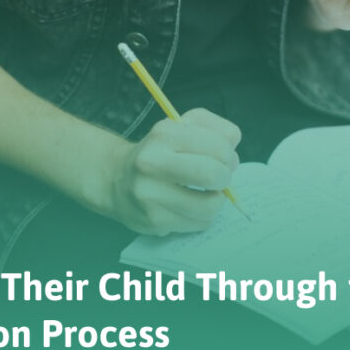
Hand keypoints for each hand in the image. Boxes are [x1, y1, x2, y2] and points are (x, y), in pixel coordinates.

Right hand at [101, 108, 241, 235]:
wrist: (116, 179)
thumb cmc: (159, 151)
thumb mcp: (182, 127)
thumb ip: (215, 128)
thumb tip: (233, 152)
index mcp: (164, 135)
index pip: (219, 146)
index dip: (228, 154)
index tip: (222, 157)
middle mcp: (152, 163)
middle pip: (213, 175)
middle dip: (225, 178)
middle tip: (219, 178)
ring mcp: (151, 195)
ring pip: (209, 206)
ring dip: (217, 200)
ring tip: (208, 193)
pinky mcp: (154, 221)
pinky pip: (198, 223)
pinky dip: (203, 216)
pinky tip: (191, 206)